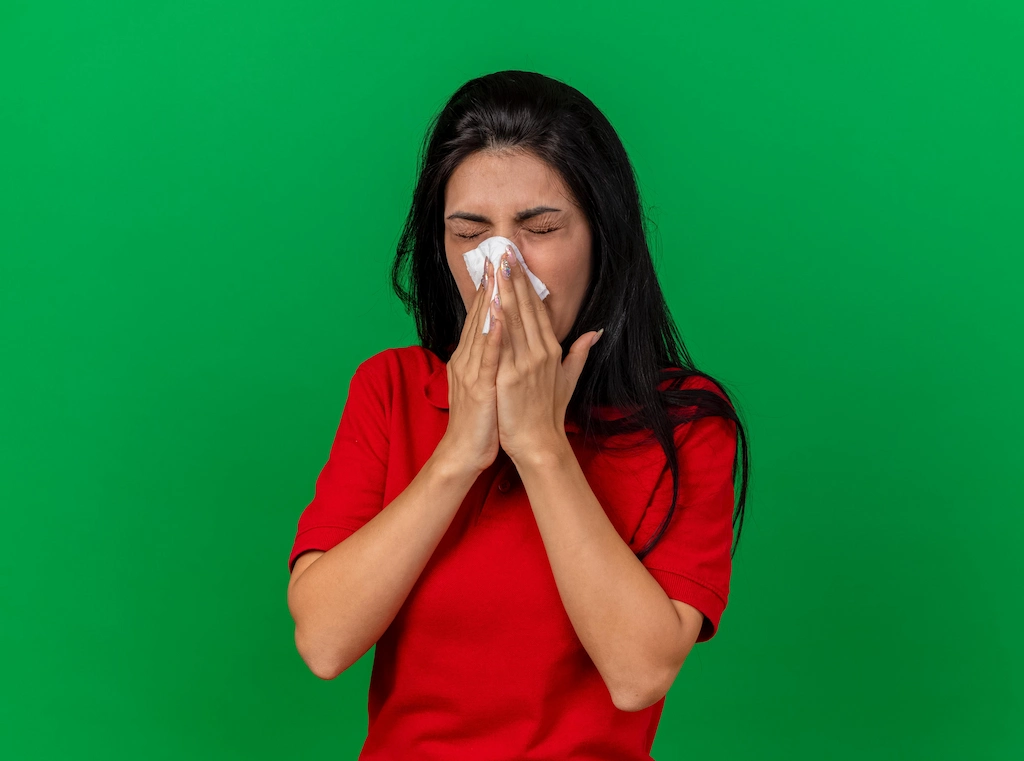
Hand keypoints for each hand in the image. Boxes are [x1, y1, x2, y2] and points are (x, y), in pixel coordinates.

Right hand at [437, 258, 502, 474]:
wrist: (465, 451)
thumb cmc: (481, 419)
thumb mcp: (487, 382)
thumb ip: (495, 359)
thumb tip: (502, 339)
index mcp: (471, 357)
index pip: (482, 317)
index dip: (490, 289)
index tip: (500, 263)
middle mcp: (466, 358)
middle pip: (479, 315)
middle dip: (490, 284)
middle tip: (498, 253)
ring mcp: (470, 371)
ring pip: (481, 328)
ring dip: (489, 299)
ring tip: (498, 272)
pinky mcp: (478, 386)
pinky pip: (486, 356)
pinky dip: (492, 334)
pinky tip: (497, 314)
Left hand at [488, 245, 601, 464]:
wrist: (539, 443)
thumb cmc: (549, 413)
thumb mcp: (569, 379)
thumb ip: (580, 353)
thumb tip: (597, 332)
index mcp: (552, 350)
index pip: (538, 309)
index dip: (527, 283)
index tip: (517, 261)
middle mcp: (541, 352)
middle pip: (526, 307)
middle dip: (514, 277)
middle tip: (503, 249)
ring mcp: (527, 363)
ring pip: (514, 319)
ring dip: (504, 290)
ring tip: (495, 266)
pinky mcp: (512, 376)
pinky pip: (503, 343)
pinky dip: (497, 321)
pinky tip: (490, 302)